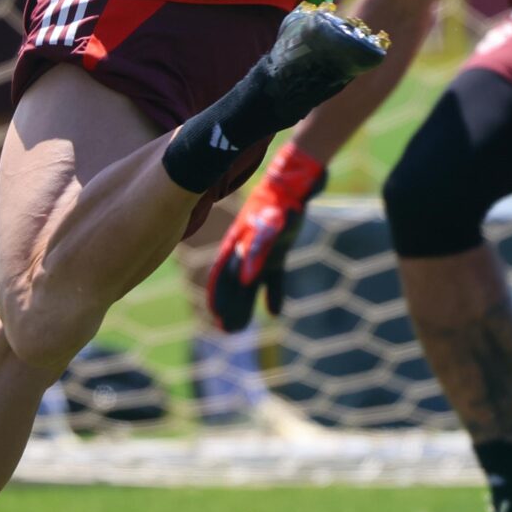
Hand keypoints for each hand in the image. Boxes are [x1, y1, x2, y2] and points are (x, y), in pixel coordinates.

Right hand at [207, 146, 327, 331]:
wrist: (294, 181)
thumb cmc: (280, 201)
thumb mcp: (270, 224)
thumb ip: (258, 250)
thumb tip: (247, 281)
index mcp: (238, 244)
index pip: (225, 275)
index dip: (220, 296)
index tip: (216, 316)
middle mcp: (247, 249)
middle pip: (236, 283)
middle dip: (230, 305)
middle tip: (227, 331)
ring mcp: (263, 250)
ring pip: (252, 284)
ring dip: (246, 305)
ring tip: (238, 328)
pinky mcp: (280, 250)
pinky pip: (275, 277)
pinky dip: (274, 294)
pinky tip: (275, 313)